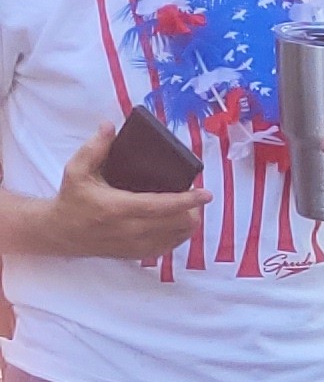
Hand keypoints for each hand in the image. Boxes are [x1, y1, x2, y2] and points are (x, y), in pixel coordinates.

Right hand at [40, 126, 206, 261]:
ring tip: (188, 207)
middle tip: (193, 195)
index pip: (161, 206)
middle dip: (192, 209)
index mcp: (117, 208)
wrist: (60, 232)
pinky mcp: (138, 254)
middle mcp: (130, 230)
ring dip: (188, 221)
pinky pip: (169, 247)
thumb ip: (94, 148)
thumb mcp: (76, 170)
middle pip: (177, 223)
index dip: (186, 200)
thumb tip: (109, 126)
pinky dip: (179, 234)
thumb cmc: (72, 199)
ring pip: (178, 237)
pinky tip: (179, 222)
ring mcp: (136, 245)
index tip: (205, 193)